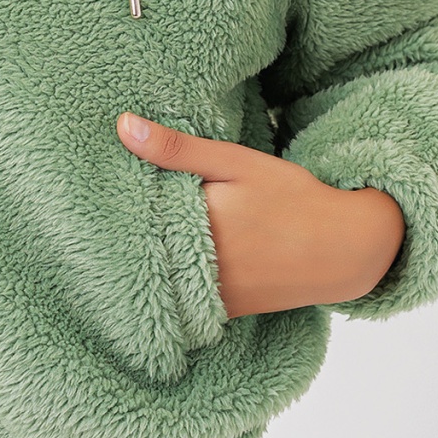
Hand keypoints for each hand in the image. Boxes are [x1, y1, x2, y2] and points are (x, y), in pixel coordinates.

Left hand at [117, 113, 405, 318]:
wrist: (344, 249)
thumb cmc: (290, 197)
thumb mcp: (234, 162)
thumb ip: (176, 148)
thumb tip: (122, 126)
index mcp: (199, 226)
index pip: (135, 217)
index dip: (114, 202)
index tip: (93, 189)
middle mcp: (200, 269)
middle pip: (143, 249)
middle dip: (124, 231)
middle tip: (100, 210)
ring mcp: (213, 297)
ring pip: (160, 276)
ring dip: (146, 256)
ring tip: (122, 232)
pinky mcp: (225, 311)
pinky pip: (182, 298)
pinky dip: (170, 278)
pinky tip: (163, 256)